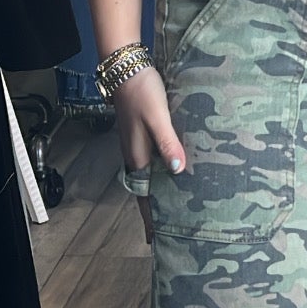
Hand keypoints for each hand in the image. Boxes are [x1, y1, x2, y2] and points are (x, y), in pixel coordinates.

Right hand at [113, 66, 183, 244]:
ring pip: (153, 176)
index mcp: (138, 157)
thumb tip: (178, 170)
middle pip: (149, 191)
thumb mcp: (157, 118)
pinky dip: (167, 171)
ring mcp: (141, 145)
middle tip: (175, 230)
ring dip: (164, 191)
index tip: (156, 240)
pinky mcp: (146, 133)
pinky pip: (157, 160)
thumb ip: (167, 143)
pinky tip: (179, 170)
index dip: (150, 219)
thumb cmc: (141, 91)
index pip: (144, 197)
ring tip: (180, 207)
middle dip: (159, 211)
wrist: (126, 67)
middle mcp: (137, 155)